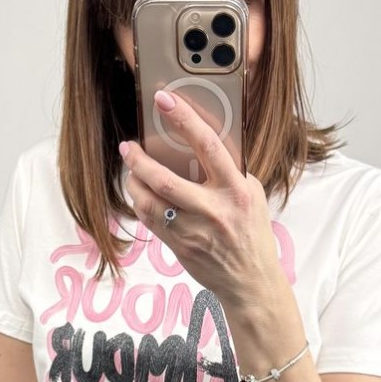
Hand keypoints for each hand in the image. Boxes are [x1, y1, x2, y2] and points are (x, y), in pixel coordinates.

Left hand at [120, 90, 282, 312]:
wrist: (251, 281)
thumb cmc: (252, 232)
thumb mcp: (252, 195)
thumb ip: (230, 170)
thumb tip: (202, 142)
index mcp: (236, 190)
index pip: (208, 145)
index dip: (184, 119)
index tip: (164, 100)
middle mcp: (214, 209)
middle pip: (165, 179)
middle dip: (139, 159)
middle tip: (128, 146)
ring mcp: (194, 231)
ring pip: (151, 202)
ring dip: (134, 183)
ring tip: (131, 170)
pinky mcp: (180, 247)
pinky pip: (150, 220)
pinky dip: (141, 203)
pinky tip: (139, 193)